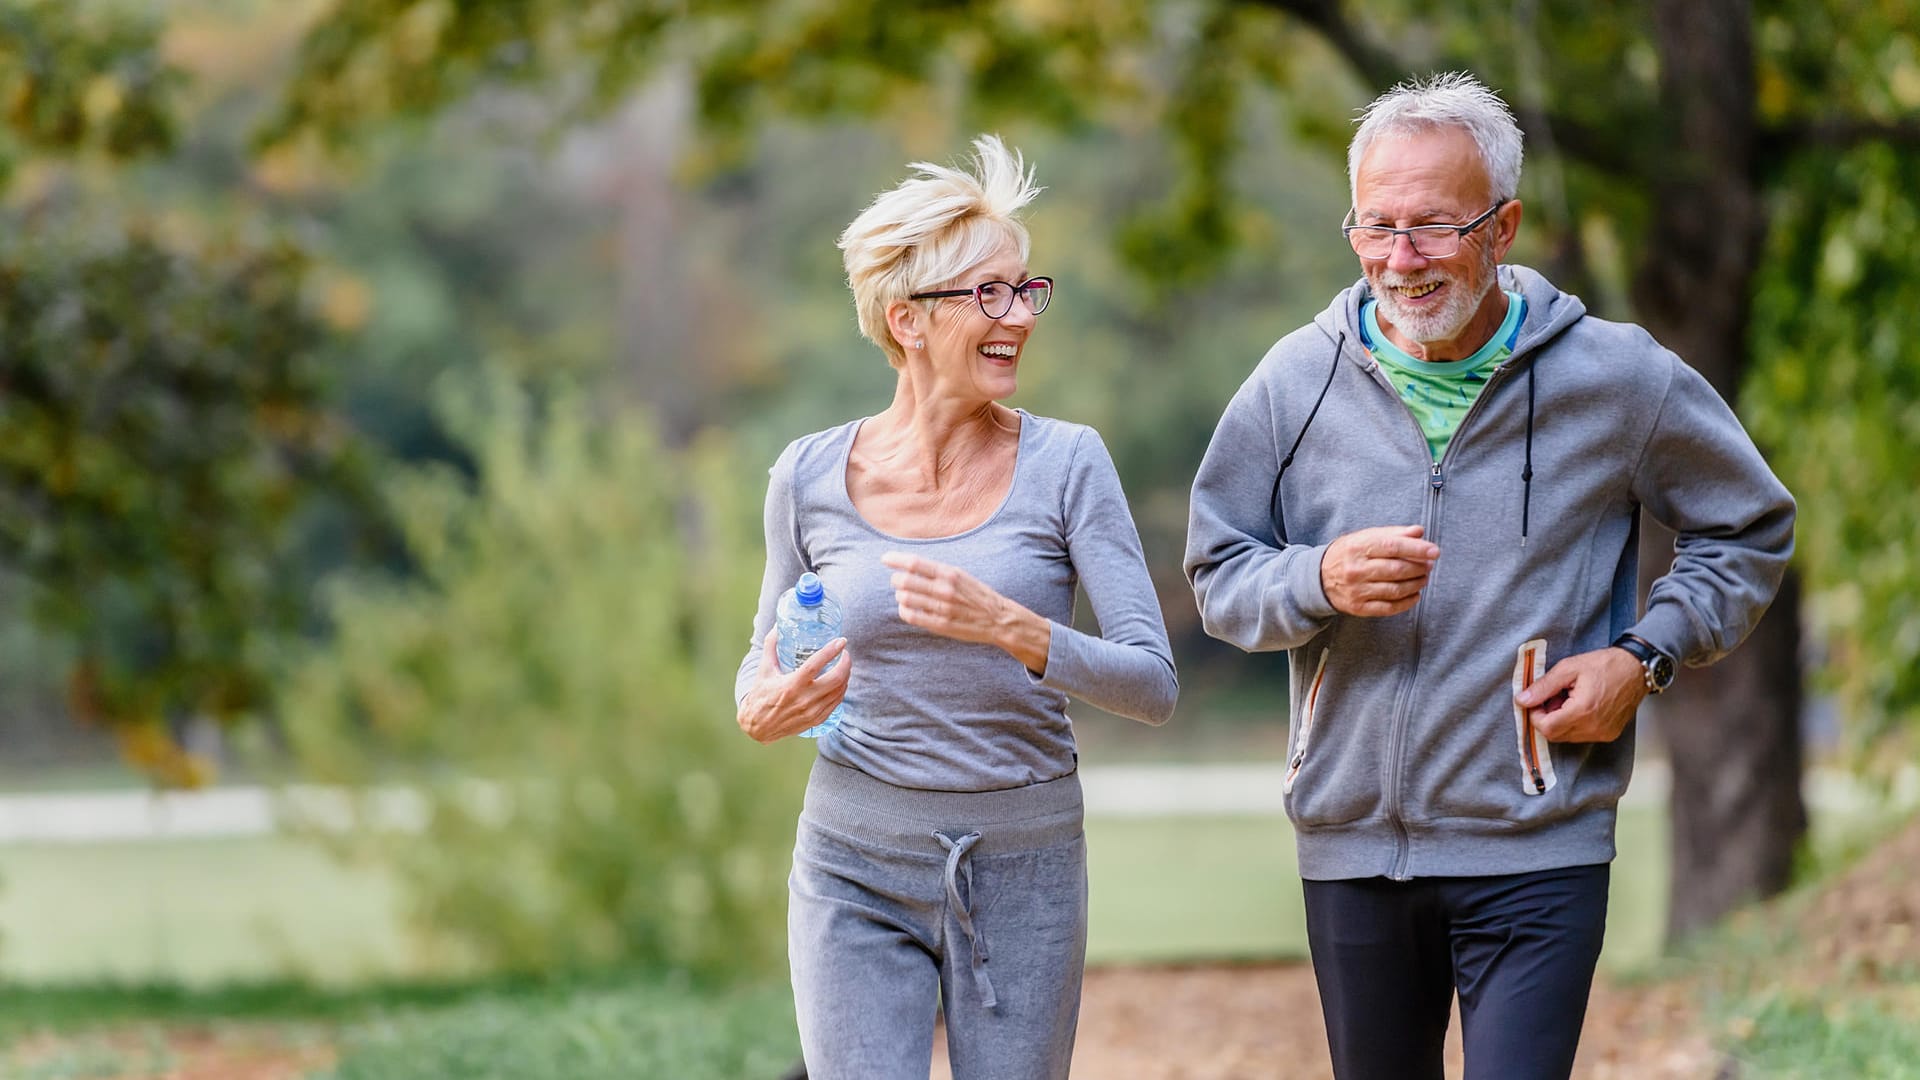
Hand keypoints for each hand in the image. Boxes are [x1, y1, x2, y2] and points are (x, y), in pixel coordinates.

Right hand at [736, 628, 851, 742]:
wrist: (758, 727)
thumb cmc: (761, 696)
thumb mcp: (764, 670)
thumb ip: (771, 646)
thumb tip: (777, 626)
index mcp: (791, 685)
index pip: (816, 664)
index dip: (831, 651)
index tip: (841, 641)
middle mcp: (804, 700)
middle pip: (836, 679)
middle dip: (846, 663)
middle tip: (845, 653)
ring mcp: (812, 712)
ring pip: (839, 691)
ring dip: (846, 676)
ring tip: (844, 665)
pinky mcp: (817, 720)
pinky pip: (836, 703)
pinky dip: (841, 690)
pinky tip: (840, 682)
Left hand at [880, 552, 1050, 671]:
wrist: (998, 619)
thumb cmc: (976, 595)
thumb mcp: (961, 575)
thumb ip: (937, 570)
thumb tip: (910, 564)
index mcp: (950, 573)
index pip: (915, 563)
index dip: (896, 559)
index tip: (885, 558)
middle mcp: (945, 589)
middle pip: (905, 581)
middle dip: (895, 579)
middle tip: (896, 580)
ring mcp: (942, 608)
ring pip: (905, 598)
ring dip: (899, 595)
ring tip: (903, 595)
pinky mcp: (940, 624)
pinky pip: (911, 616)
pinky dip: (903, 610)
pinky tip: (906, 608)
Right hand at [1320, 525, 1439, 616]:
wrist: (1318, 578)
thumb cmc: (1348, 554)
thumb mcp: (1365, 537)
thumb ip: (1393, 534)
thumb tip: (1419, 532)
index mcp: (1357, 547)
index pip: (1392, 547)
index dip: (1416, 549)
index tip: (1434, 551)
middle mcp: (1356, 569)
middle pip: (1396, 569)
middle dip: (1418, 568)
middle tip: (1429, 565)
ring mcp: (1357, 590)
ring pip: (1395, 589)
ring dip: (1415, 584)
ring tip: (1423, 578)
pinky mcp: (1358, 607)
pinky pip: (1389, 607)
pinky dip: (1407, 602)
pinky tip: (1415, 594)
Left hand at [1516, 647, 1645, 742]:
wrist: (1637, 669)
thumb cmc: (1605, 665)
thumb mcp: (1569, 668)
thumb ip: (1543, 686)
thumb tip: (1522, 700)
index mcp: (1583, 710)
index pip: (1547, 728)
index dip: (1535, 716)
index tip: (1536, 702)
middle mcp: (1594, 727)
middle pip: (1555, 735)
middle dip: (1548, 718)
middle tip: (1554, 697)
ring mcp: (1603, 733)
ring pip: (1568, 737)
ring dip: (1561, 721)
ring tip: (1569, 699)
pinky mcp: (1609, 734)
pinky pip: (1582, 736)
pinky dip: (1575, 724)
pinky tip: (1581, 705)